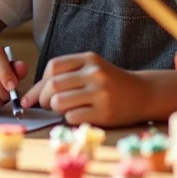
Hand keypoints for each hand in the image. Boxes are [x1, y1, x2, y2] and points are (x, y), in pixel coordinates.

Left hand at [19, 52, 150, 126]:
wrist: (144, 94)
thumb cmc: (110, 83)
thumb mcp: (92, 69)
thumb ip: (66, 75)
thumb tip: (32, 94)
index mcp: (89, 59)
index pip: (53, 67)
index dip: (39, 83)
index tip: (34, 95)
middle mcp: (95, 73)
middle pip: (53, 85)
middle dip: (43, 98)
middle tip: (46, 105)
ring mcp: (100, 93)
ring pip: (59, 102)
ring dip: (55, 109)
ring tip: (63, 110)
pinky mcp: (105, 112)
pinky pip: (72, 117)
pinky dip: (68, 118)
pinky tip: (77, 115)